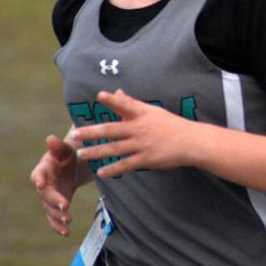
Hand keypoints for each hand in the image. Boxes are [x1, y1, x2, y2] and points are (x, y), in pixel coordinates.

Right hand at [30, 134, 77, 236]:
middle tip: (65, 206)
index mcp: (42, 170)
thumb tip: (51, 138)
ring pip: (49, 210)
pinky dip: (58, 226)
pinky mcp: (55, 207)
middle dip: (54, 201)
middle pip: (45, 195)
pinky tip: (66, 233)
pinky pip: (53, 219)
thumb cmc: (66, 155)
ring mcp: (48, 198)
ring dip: (57, 217)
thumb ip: (58, 147)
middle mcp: (42, 186)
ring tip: (68, 221)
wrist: (71, 166)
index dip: (38, 179)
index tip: (40, 184)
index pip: (37, 175)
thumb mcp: (65, 150)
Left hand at [71, 89, 199, 177]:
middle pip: (112, 130)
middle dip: (92, 133)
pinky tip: (101, 172)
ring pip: (115, 149)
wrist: (190, 142)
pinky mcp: (146, 159)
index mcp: (142, 114)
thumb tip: (116, 92)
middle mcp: (140, 128)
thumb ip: (132, 103)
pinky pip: (126, 165)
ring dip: (96, 152)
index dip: (113, 100)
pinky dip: (113, 169)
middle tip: (75, 135)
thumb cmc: (170, 124)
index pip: (125, 105)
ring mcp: (142, 144)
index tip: (100, 95)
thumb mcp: (152, 111)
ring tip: (81, 155)